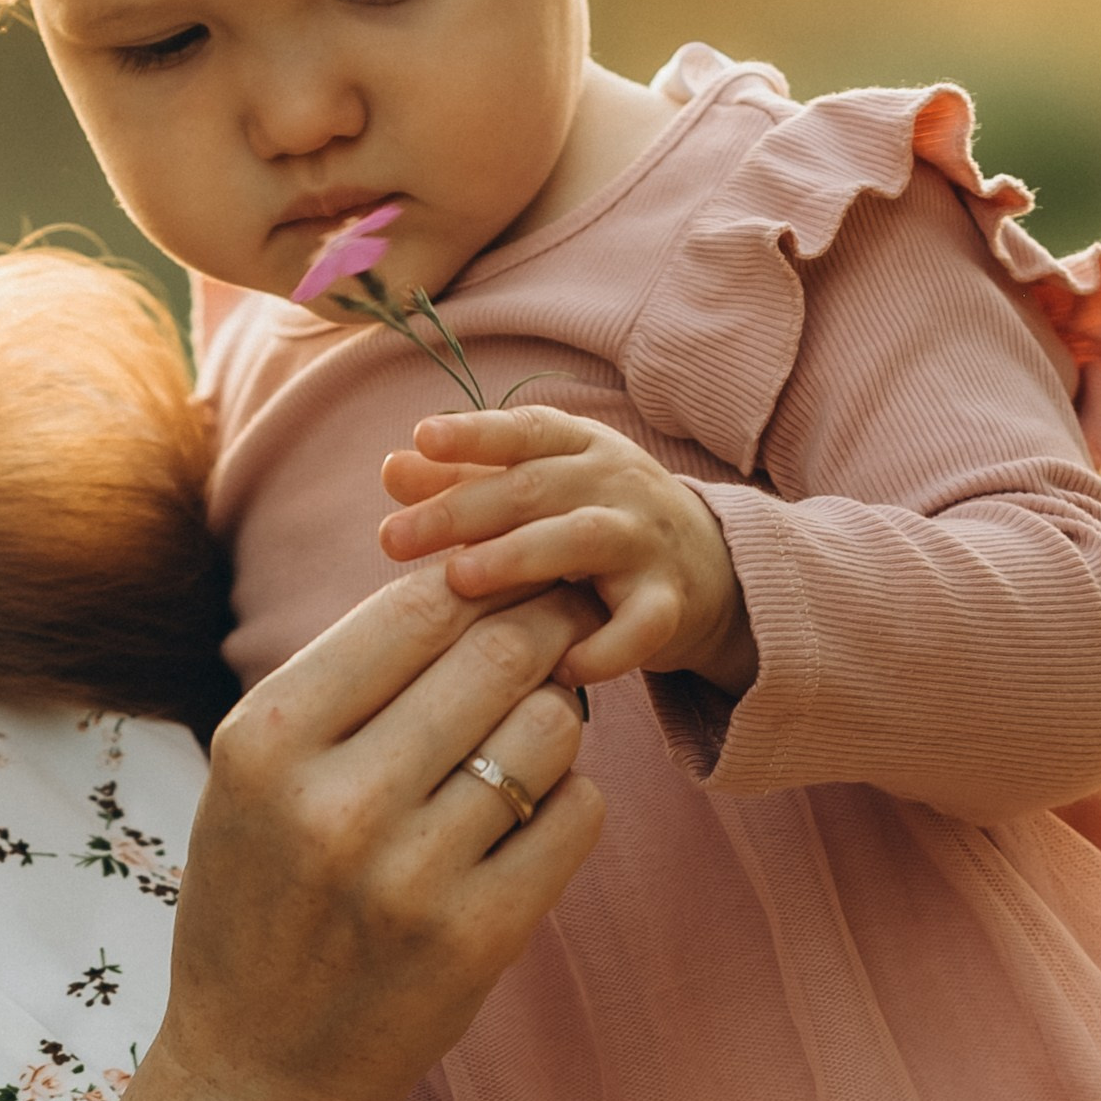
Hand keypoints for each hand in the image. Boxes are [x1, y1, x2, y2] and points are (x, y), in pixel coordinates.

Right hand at [165, 564, 600, 1100]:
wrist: (261, 1069)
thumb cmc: (261, 896)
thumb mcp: (255, 776)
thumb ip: (347, 680)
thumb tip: (475, 578)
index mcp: (266, 743)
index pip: (415, 609)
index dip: (480, 581)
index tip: (508, 582)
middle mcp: (335, 804)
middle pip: (496, 656)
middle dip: (544, 628)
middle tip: (560, 627)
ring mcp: (410, 877)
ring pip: (549, 730)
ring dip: (556, 716)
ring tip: (526, 734)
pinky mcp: (478, 938)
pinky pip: (577, 815)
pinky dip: (568, 797)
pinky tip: (530, 810)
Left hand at [377, 407, 757, 693]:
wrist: (708, 567)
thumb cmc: (593, 520)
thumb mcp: (538, 489)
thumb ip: (465, 479)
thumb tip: (392, 469)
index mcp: (579, 447)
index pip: (524, 430)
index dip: (474, 432)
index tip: (423, 438)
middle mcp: (615, 484)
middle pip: (535, 486)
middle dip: (462, 509)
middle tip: (393, 537)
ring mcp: (646, 542)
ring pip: (583, 539)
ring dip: (519, 557)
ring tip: (459, 579)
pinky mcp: (670, 604)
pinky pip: (640, 626)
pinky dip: (603, 648)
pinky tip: (558, 670)